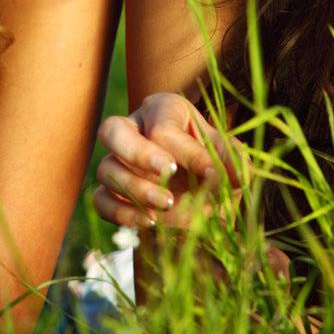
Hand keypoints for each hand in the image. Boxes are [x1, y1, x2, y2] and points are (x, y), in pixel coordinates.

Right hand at [92, 91, 238, 228]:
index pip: (163, 126)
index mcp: (163, 111)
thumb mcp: (230, 162)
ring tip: (167, 204)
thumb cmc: (216, 172)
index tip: (212, 175)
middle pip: (112, 130)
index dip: (188, 152)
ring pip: (106, 169)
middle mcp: (134, 131)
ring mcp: (117, 163)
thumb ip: (233, 163)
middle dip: (139, 153)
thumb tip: (230, 175)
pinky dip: (123, 212)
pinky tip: (151, 221)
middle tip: (168, 171)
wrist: (207, 206)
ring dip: (136, 188)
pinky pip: (101, 200)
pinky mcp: (110, 193)